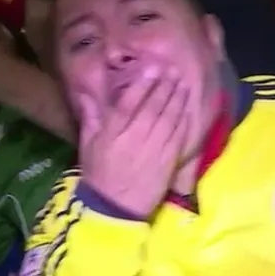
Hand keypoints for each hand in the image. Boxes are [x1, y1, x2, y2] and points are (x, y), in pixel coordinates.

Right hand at [78, 65, 188, 219]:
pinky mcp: (168, 160)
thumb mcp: (87, 144)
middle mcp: (134, 137)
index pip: (129, 102)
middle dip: (164, 86)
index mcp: (112, 132)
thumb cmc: (98, 174)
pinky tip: (187, 108)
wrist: (114, 209)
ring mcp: (153, 148)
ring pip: (168, 118)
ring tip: (183, 82)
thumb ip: (90, 117)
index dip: (142, 83)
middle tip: (172, 68)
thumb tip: (87, 93)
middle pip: (152, 106)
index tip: (152, 67)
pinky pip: (178, 135)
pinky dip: (183, 119)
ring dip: (176, 98)